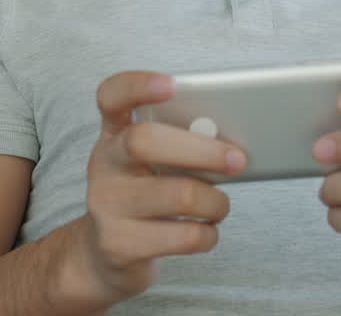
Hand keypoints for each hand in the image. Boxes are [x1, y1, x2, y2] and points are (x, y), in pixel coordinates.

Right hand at [76, 70, 247, 304]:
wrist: (107, 254)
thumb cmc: (147, 196)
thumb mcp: (154, 164)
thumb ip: (182, 145)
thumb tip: (233, 145)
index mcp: (114, 133)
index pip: (112, 96)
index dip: (138, 86)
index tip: (171, 85)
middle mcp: (103, 164)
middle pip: (145, 141)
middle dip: (202, 150)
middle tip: (237, 160)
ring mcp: (106, 205)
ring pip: (178, 195)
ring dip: (215, 201)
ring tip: (219, 205)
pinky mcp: (119, 244)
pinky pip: (184, 236)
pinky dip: (208, 234)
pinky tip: (204, 230)